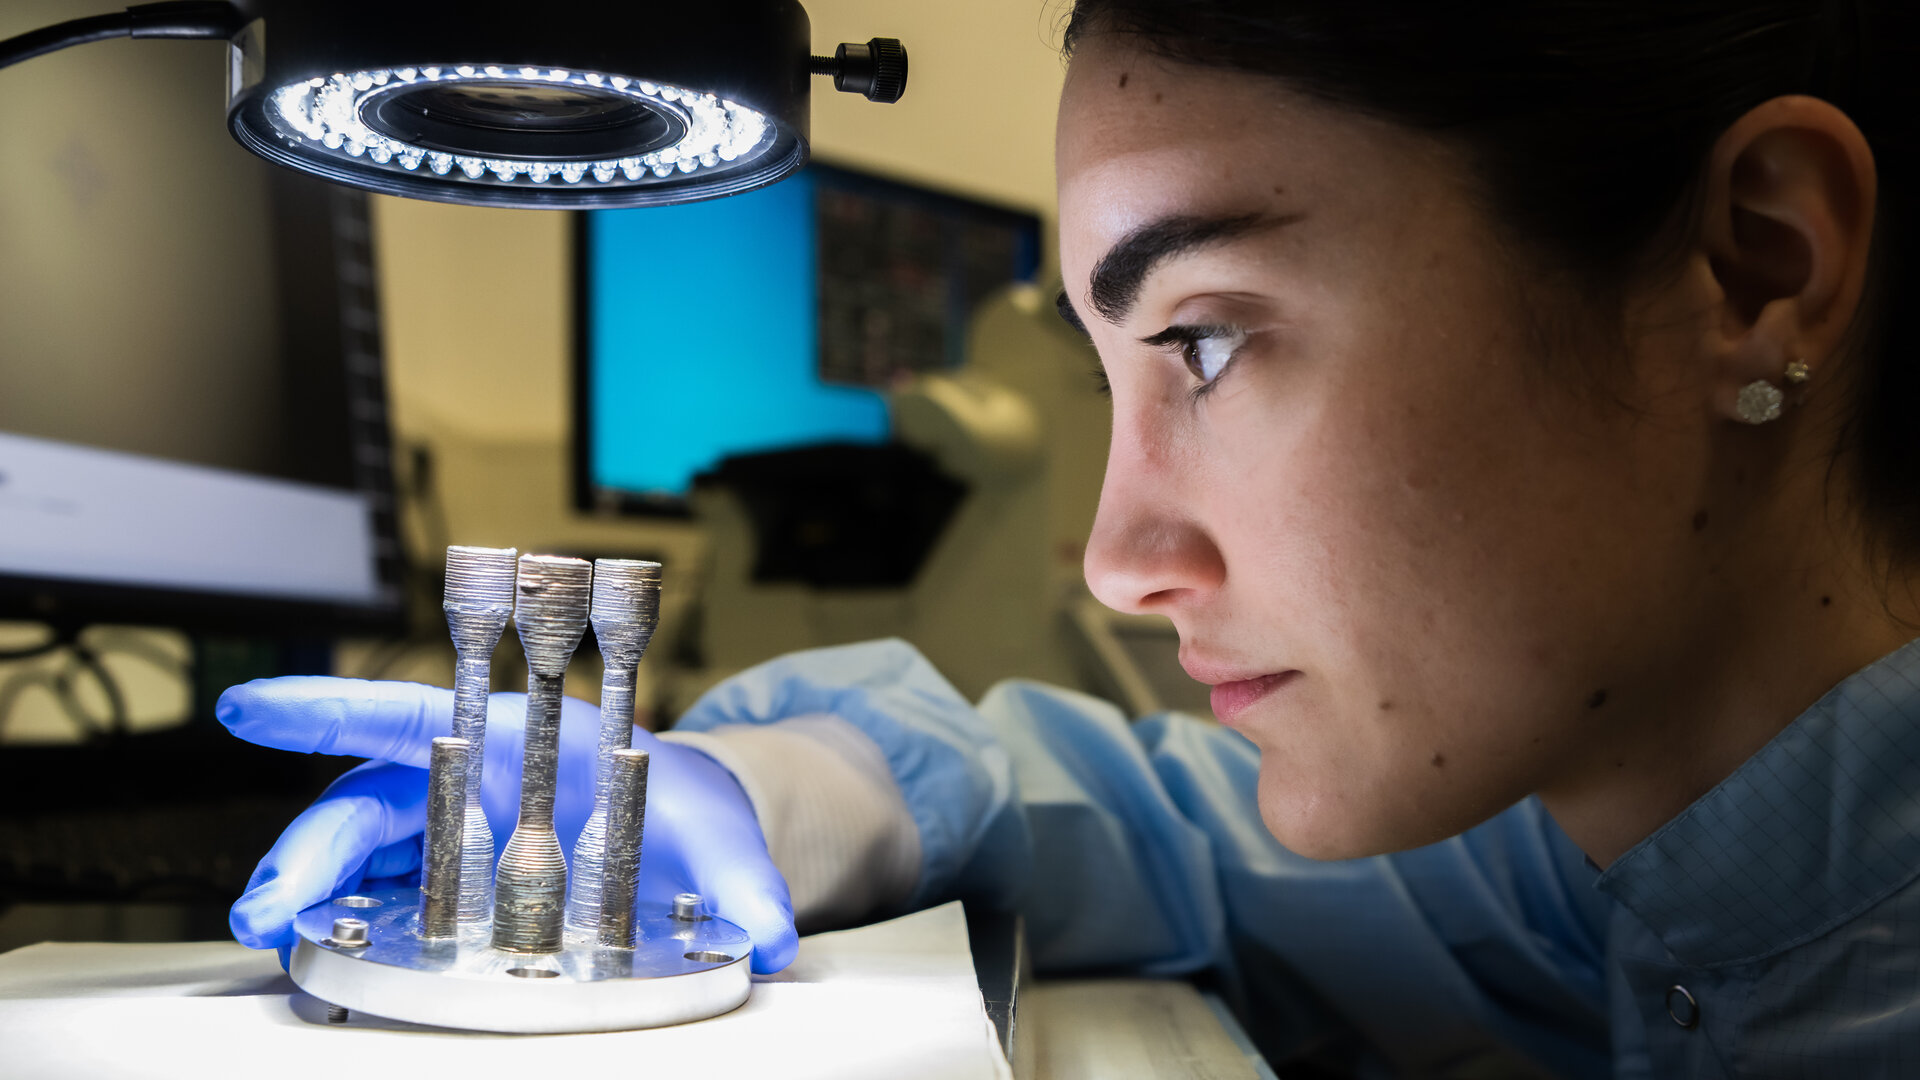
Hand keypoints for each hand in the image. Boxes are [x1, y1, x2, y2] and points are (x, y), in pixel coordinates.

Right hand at [217, 677, 796, 972]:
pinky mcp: (453, 879)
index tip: (251, 707)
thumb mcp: (721, 837)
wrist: (691, 827)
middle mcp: (472, 778)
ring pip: (361, 853)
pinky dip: (348, 924)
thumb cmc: (688, 805)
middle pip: (366, 803)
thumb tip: (774, 937)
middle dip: (307, 850)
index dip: (327, 706)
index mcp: (522, 737)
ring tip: (278, 940)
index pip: (410, 711)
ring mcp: (456, 831)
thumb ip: (747, 885)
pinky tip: (325, 961)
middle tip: (267, 908)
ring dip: (311, 893)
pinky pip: (385, 895)